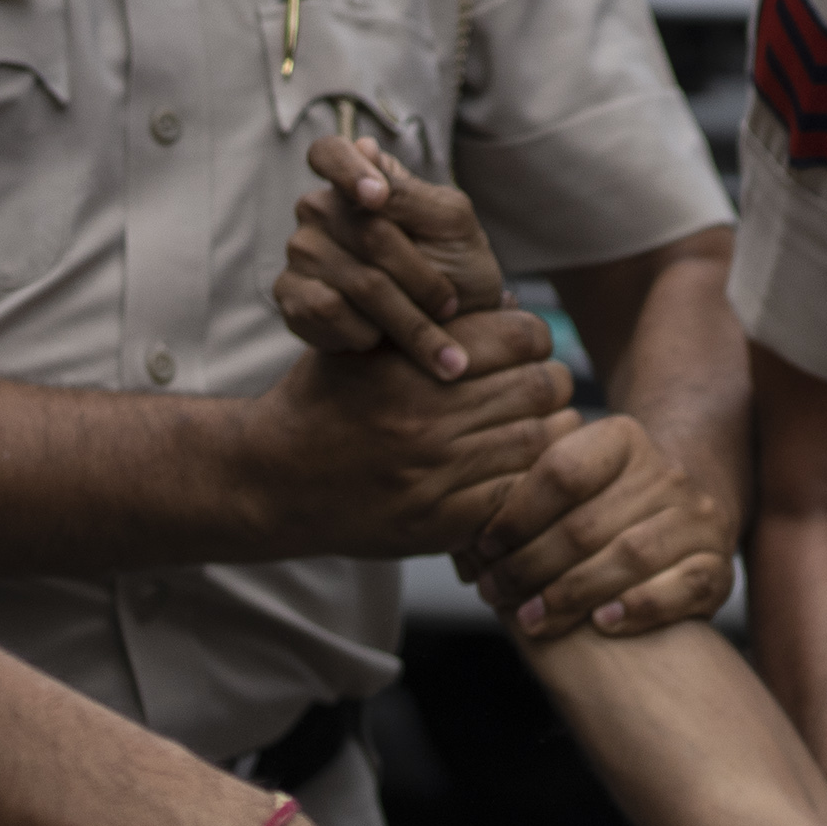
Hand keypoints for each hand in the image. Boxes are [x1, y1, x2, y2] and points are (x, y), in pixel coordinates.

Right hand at [230, 318, 576, 558]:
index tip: (527, 350)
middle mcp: (425, 418)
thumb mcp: (365, 345)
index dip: (533, 338)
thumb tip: (512, 302)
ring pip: (541, 442)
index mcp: (409, 365)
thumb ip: (431, 323)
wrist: (274, 481)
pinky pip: (519, 495)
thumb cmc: (327, 403)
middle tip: (544, 389)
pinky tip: (525, 472)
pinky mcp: (442, 523)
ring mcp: (435, 475)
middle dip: (550, 383)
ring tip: (544, 427)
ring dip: (552, 432)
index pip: (519, 337)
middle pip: (539, 386)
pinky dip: (533, 482)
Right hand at [276, 141, 513, 375]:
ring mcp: (302, 252)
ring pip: (354, 281)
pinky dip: (367, 334)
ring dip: (405, 319)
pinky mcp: (291, 296)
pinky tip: (380, 340)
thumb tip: (366, 148)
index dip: (347, 170)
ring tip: (431, 339)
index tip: (379, 199)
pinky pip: (326, 311)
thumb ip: (412, 192)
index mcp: (360, 182)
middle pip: (367, 234)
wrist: (449, 337)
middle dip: (421, 279)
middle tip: (450, 306)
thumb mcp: (452, 224)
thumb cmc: (456, 269)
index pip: (329, 153)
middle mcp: (322, 211)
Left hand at [465, 405, 740, 636]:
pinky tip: (602, 624)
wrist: (685, 518)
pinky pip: (681, 588)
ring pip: (630, 556)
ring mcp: (698, 519)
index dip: (515, 514)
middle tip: (495, 592)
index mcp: (623, 438)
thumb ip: (526, 498)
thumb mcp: (570, 484)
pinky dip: (639, 607)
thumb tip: (461, 535)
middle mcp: (667, 473)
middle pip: (588, 522)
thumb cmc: (604, 508)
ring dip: (573, 593)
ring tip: (534, 618)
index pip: (561, 471)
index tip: (484, 547)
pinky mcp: (719, 566)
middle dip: (532, 564)